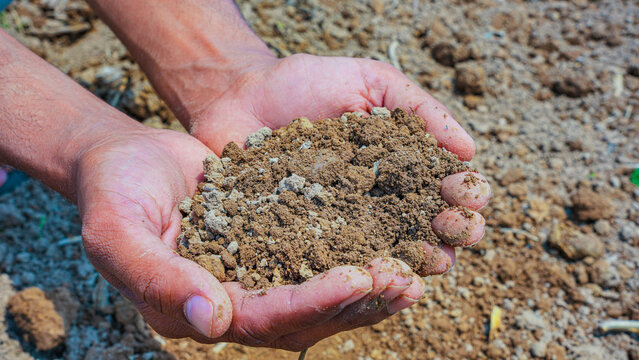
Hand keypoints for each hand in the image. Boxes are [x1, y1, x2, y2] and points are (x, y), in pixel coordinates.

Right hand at [76, 126, 415, 348]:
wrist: (125, 162)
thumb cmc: (115, 192)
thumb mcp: (118, 231)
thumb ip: (157, 276)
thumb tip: (212, 319)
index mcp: (195, 309)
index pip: (264, 317)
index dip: (313, 302)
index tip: (359, 278)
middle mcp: (231, 303)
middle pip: (304, 316)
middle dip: (357, 301)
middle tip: (406, 280)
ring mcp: (254, 278)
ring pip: (320, 296)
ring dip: (369, 287)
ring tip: (415, 269)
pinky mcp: (271, 249)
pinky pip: (319, 261)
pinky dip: (355, 255)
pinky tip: (392, 242)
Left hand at [179, 54, 490, 348]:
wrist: (240, 98)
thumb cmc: (306, 85)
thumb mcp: (368, 80)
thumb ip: (418, 109)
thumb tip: (469, 150)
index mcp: (403, 169)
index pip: (448, 191)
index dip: (465, 195)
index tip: (464, 191)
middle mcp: (380, 206)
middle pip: (430, 231)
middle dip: (452, 232)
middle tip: (450, 226)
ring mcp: (344, 230)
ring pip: (393, 258)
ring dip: (418, 262)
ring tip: (425, 259)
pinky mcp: (305, 246)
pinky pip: (339, 270)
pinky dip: (362, 277)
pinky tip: (375, 276)